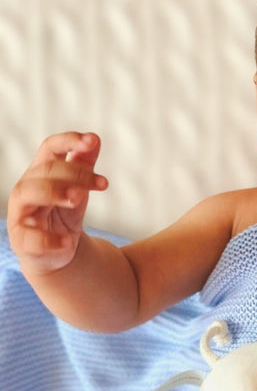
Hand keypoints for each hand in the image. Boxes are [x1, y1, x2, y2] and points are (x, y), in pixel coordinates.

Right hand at [7, 132, 107, 272]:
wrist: (57, 251)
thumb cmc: (64, 213)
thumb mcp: (79, 188)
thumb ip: (84, 164)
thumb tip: (94, 139)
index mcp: (41, 173)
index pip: (50, 148)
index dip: (69, 141)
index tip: (92, 141)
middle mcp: (27, 188)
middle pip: (46, 169)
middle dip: (75, 173)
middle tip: (102, 183)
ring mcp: (20, 213)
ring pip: (29, 193)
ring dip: (55, 192)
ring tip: (79, 199)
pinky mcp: (22, 240)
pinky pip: (31, 237)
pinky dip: (50, 239)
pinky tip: (68, 241)